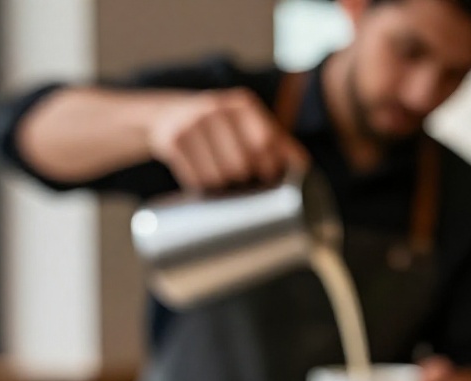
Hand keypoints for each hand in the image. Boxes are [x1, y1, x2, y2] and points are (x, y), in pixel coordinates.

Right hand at [146, 88, 308, 192]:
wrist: (166, 114)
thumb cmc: (220, 126)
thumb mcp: (247, 123)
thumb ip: (278, 142)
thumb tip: (304, 168)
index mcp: (242, 104)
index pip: (266, 142)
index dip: (271, 167)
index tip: (268, 176)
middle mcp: (217, 108)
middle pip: (242, 164)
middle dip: (245, 177)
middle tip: (240, 175)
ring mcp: (192, 123)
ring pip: (220, 176)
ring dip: (223, 185)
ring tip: (219, 175)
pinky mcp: (172, 141)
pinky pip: (196, 180)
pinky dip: (201, 186)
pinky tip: (200, 175)